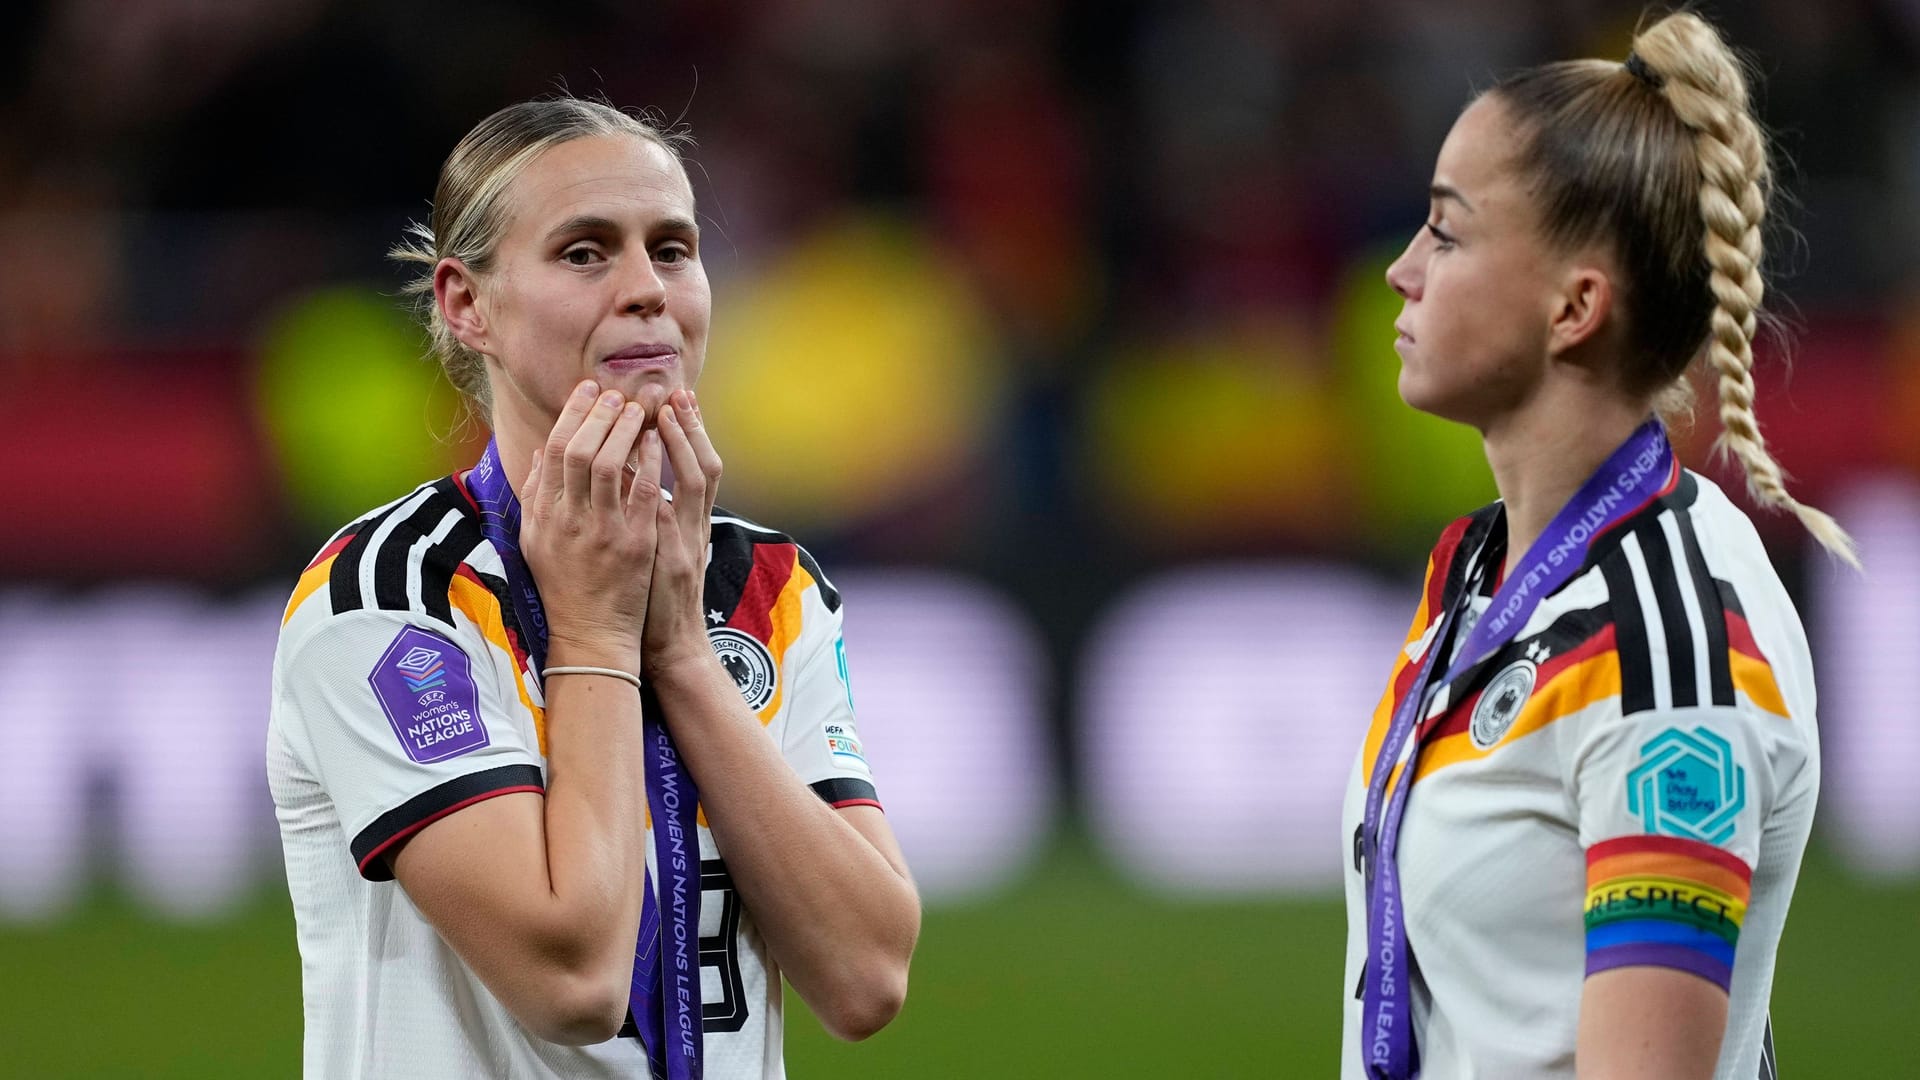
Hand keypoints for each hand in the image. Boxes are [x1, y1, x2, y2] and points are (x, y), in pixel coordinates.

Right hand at [518, 381, 663, 673]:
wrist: (591, 634)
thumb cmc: (565, 586)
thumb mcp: (536, 540)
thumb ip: (537, 494)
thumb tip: (543, 451)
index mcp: (544, 515)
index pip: (554, 451)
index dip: (571, 415)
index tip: (587, 390)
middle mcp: (568, 519)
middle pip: (579, 452)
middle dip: (597, 414)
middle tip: (615, 391)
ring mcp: (601, 531)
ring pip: (609, 465)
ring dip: (624, 430)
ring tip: (638, 406)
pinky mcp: (633, 544)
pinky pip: (642, 493)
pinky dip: (648, 461)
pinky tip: (656, 439)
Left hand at [642, 389, 724, 678]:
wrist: (668, 646)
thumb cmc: (655, 596)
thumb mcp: (660, 547)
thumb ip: (652, 511)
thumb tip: (635, 473)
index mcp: (691, 522)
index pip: (697, 464)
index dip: (690, 430)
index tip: (678, 397)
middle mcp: (696, 527)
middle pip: (704, 465)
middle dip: (691, 427)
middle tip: (677, 392)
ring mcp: (688, 543)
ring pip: (695, 483)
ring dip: (681, 446)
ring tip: (665, 414)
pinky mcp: (674, 562)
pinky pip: (669, 516)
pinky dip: (658, 489)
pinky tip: (644, 465)